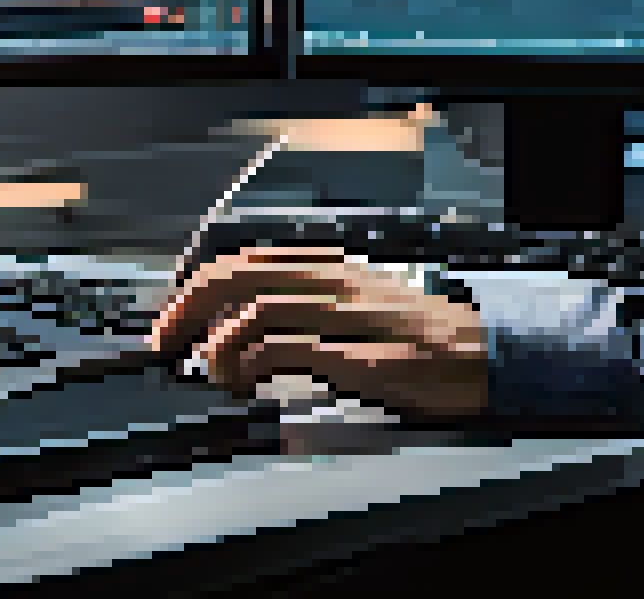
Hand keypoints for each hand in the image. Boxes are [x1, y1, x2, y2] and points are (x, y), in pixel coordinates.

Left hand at [149, 246, 489, 421]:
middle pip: (238, 277)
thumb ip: (302, 304)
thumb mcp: (352, 303)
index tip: (173, 315)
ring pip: (256, 312)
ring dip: (218, 344)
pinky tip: (243, 384)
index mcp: (326, 267)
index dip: (198, 285)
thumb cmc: (410, 334)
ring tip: (210, 371)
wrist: (478, 352)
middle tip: (165, 339)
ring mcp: (344, 316)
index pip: (245, 260)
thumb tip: (238, 326)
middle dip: (188, 306)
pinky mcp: (357, 353)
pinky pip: (288, 351)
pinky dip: (252, 367)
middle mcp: (330, 282)